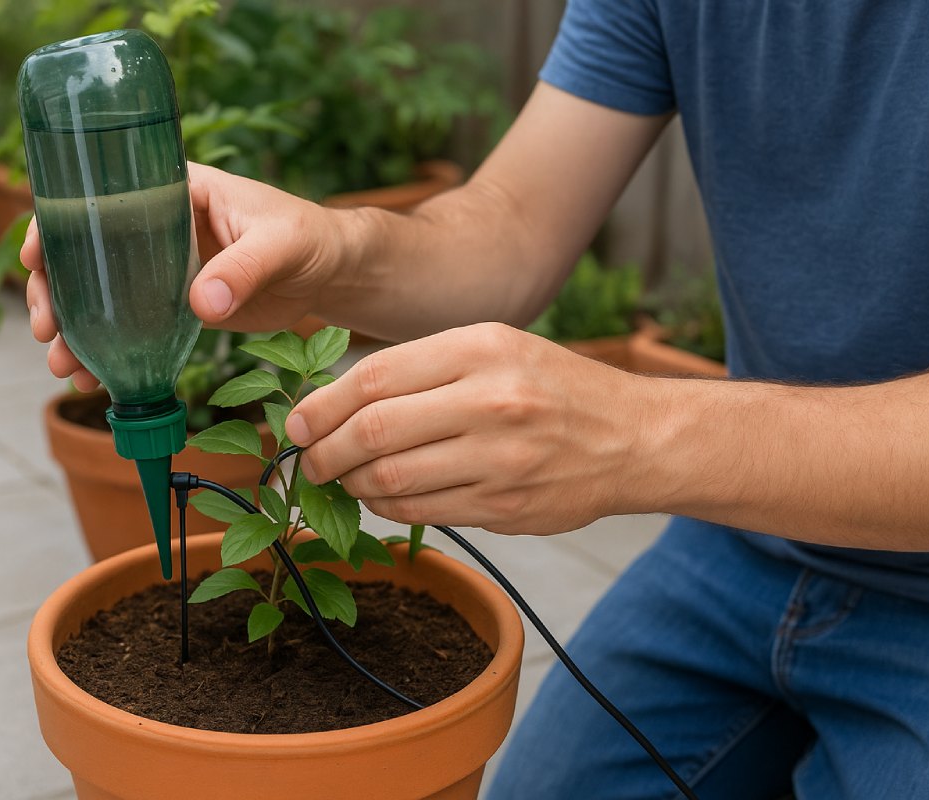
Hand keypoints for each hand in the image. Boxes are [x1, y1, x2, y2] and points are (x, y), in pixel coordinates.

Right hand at [22, 163, 349, 385]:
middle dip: (53, 292)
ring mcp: (158, 267)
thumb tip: (201, 304)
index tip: (36, 259)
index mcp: (171, 188)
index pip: (95, 196)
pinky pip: (127, 326)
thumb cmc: (308, 237)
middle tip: (48, 331)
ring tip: (65, 367)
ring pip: (97, 294)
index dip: (54, 224)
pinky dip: (108, 351)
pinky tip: (94, 380)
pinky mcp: (173, 304)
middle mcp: (153, 224)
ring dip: (73, 329)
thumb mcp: (279, 244)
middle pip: (81, 252)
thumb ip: (243, 269)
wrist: (331, 273)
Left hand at [285, 322, 649, 534]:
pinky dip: (385, 508)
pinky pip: (421, 512)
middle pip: (373, 431)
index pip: (373, 378)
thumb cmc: (551, 387)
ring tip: (342, 480)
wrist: (633, 437)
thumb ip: (422, 368)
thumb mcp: (495, 347)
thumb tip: (336, 403)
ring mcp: (501, 459)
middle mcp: (491, 401)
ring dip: (350, 485)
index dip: (320, 406)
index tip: (296, 423)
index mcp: (481, 348)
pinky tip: (381, 497)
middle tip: (308, 461)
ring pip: (390, 479)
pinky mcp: (506, 507)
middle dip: (323, 452)